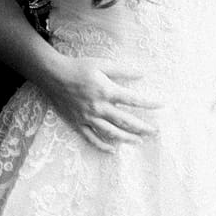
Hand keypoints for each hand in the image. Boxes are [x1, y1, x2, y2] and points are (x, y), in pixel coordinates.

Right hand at [44, 56, 162, 152]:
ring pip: (110, 132)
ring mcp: (87, 117)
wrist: (53, 75)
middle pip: (125, 120)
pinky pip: (90, 138)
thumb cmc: (79, 67)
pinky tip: (112, 150)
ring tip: (139, 141)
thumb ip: (123, 70)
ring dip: (126, 138)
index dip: (149, 103)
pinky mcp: (77, 123)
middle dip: (142, 127)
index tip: (162, 105)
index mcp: (107, 91)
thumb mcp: (103, 64)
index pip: (134, 99)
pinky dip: (101, 145)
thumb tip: (142, 73)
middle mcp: (99, 107)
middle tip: (155, 131)